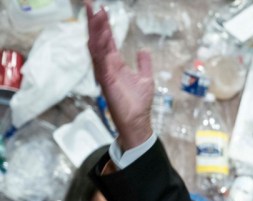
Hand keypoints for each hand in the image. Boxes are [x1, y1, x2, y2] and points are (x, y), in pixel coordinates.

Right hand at [85, 0, 153, 149]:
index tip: (101, 10)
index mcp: (115, 63)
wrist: (137, 120)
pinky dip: (100, 45)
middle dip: (94, 22)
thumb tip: (144, 50)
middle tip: (91, 5)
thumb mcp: (145, 78)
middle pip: (98, 39)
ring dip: (96, 30)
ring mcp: (104, 71)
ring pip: (96, 45)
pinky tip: (100, 34)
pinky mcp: (105, 78)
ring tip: (96, 13)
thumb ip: (144, 64)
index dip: (103, 25)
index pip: (107, 40)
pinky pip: (100, 58)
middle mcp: (107, 65)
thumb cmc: (138, 103)